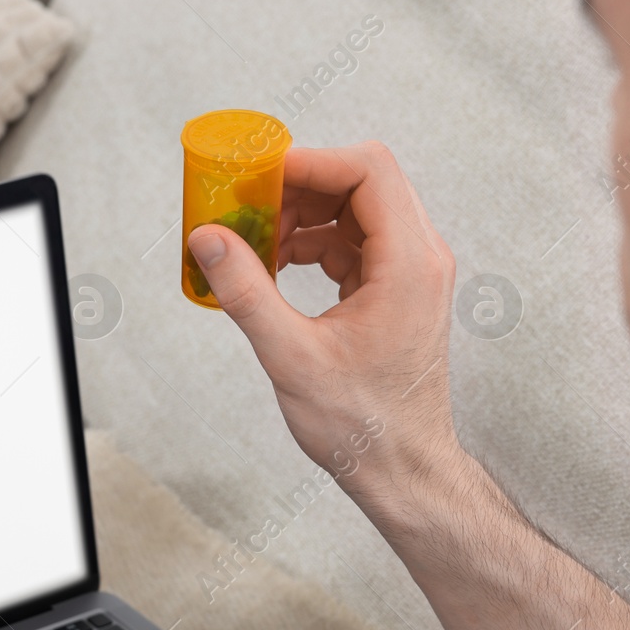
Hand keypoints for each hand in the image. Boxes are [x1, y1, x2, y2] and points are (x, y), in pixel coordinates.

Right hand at [186, 142, 462, 510]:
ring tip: (256, 242)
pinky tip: (276, 268)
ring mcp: (412, 273)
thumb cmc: (361, 423)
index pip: (367, 171)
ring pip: (357, 211)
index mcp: (409, 264)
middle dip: (301, 187)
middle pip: (363, 182)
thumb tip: (208, 240)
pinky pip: (355, 243)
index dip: (309, 162)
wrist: (400, 467)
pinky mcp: (397, 290)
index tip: (258, 176)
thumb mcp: (291, 356)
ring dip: (304, 216)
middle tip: (248, 206)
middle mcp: (421, 258)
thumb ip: (246, 292)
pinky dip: (313, 244)